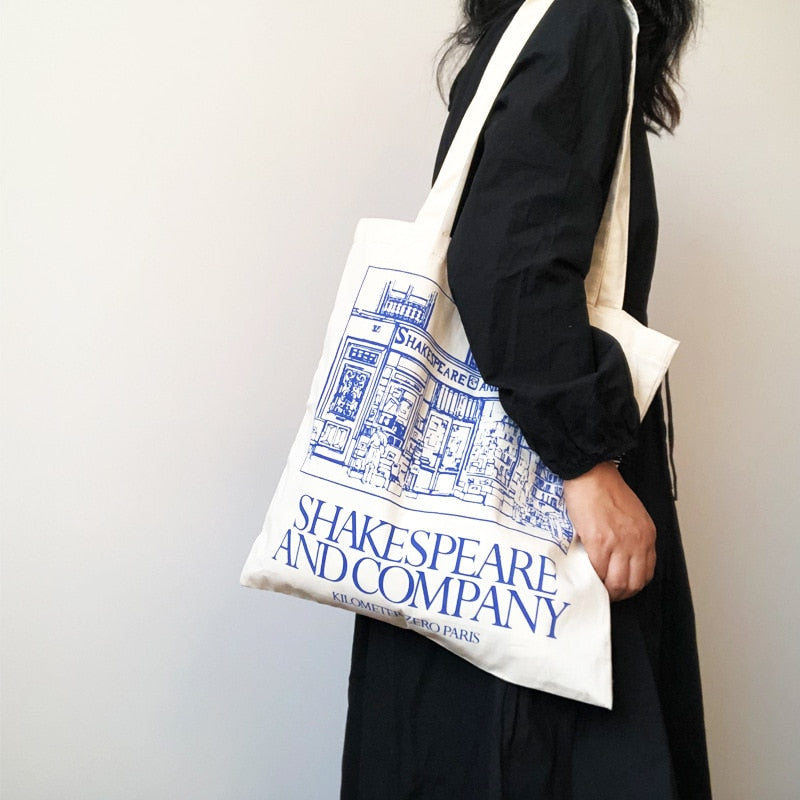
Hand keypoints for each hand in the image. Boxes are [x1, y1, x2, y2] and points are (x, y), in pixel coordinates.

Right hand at [562, 462, 655, 601]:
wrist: (592, 473)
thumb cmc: (606, 489)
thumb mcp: (631, 515)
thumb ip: (631, 537)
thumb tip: (619, 557)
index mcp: (647, 535)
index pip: (646, 573)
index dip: (632, 585)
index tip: (620, 586)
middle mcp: (637, 542)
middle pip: (634, 583)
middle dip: (620, 594)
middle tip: (606, 593)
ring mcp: (619, 543)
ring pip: (618, 583)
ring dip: (606, 591)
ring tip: (596, 588)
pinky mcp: (599, 541)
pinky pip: (598, 571)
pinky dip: (592, 578)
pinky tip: (586, 575)